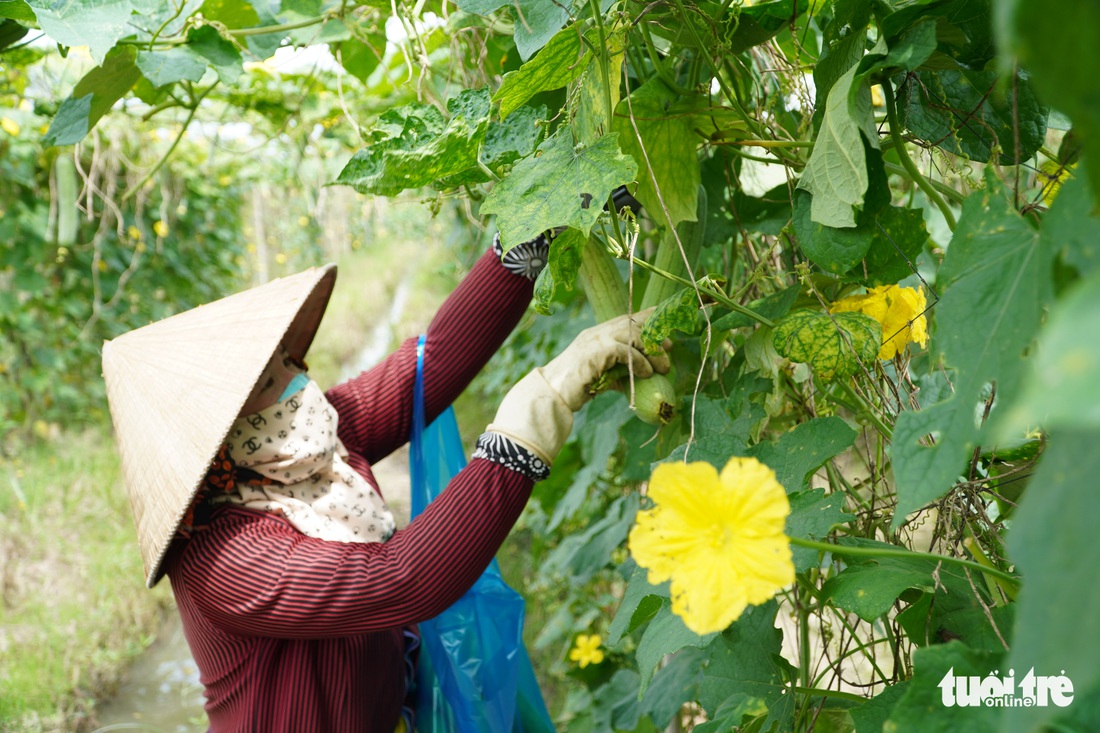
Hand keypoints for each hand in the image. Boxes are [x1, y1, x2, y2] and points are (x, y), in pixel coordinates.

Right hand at [539, 309, 669, 410]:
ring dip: (653, 351)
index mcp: (598, 334)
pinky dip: (641, 363)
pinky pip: (627, 352)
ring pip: (634, 335)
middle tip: (670, 347)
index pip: (627, 319)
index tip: (665, 325)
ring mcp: (596, 340)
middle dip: (655, 334)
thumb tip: (642, 375)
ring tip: (663, 367)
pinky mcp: (597, 352)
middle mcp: (598, 332)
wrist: (552, 393)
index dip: (648, 319)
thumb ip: (620, 371)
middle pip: (634, 322)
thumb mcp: (603, 375)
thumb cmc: (575, 387)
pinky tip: (647, 374)